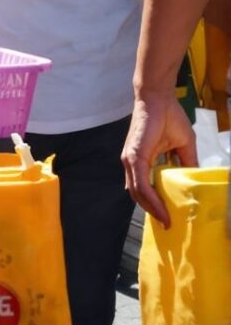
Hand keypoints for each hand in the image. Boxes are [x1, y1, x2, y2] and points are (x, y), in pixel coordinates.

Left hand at [123, 89, 199, 224]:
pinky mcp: (134, 156)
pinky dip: (151, 199)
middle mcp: (132, 163)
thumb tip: (193, 179)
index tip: (167, 217)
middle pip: (138, 194)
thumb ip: (185, 163)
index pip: (144, 187)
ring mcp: (131, 160)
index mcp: (141, 160)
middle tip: (168, 225)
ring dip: (152, 209)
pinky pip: (141, 183)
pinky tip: (162, 209)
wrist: (159, 99)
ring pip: (138, 192)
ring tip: (167, 222)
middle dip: (153, 211)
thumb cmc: (169, 118)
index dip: (154, 203)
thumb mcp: (183, 146)